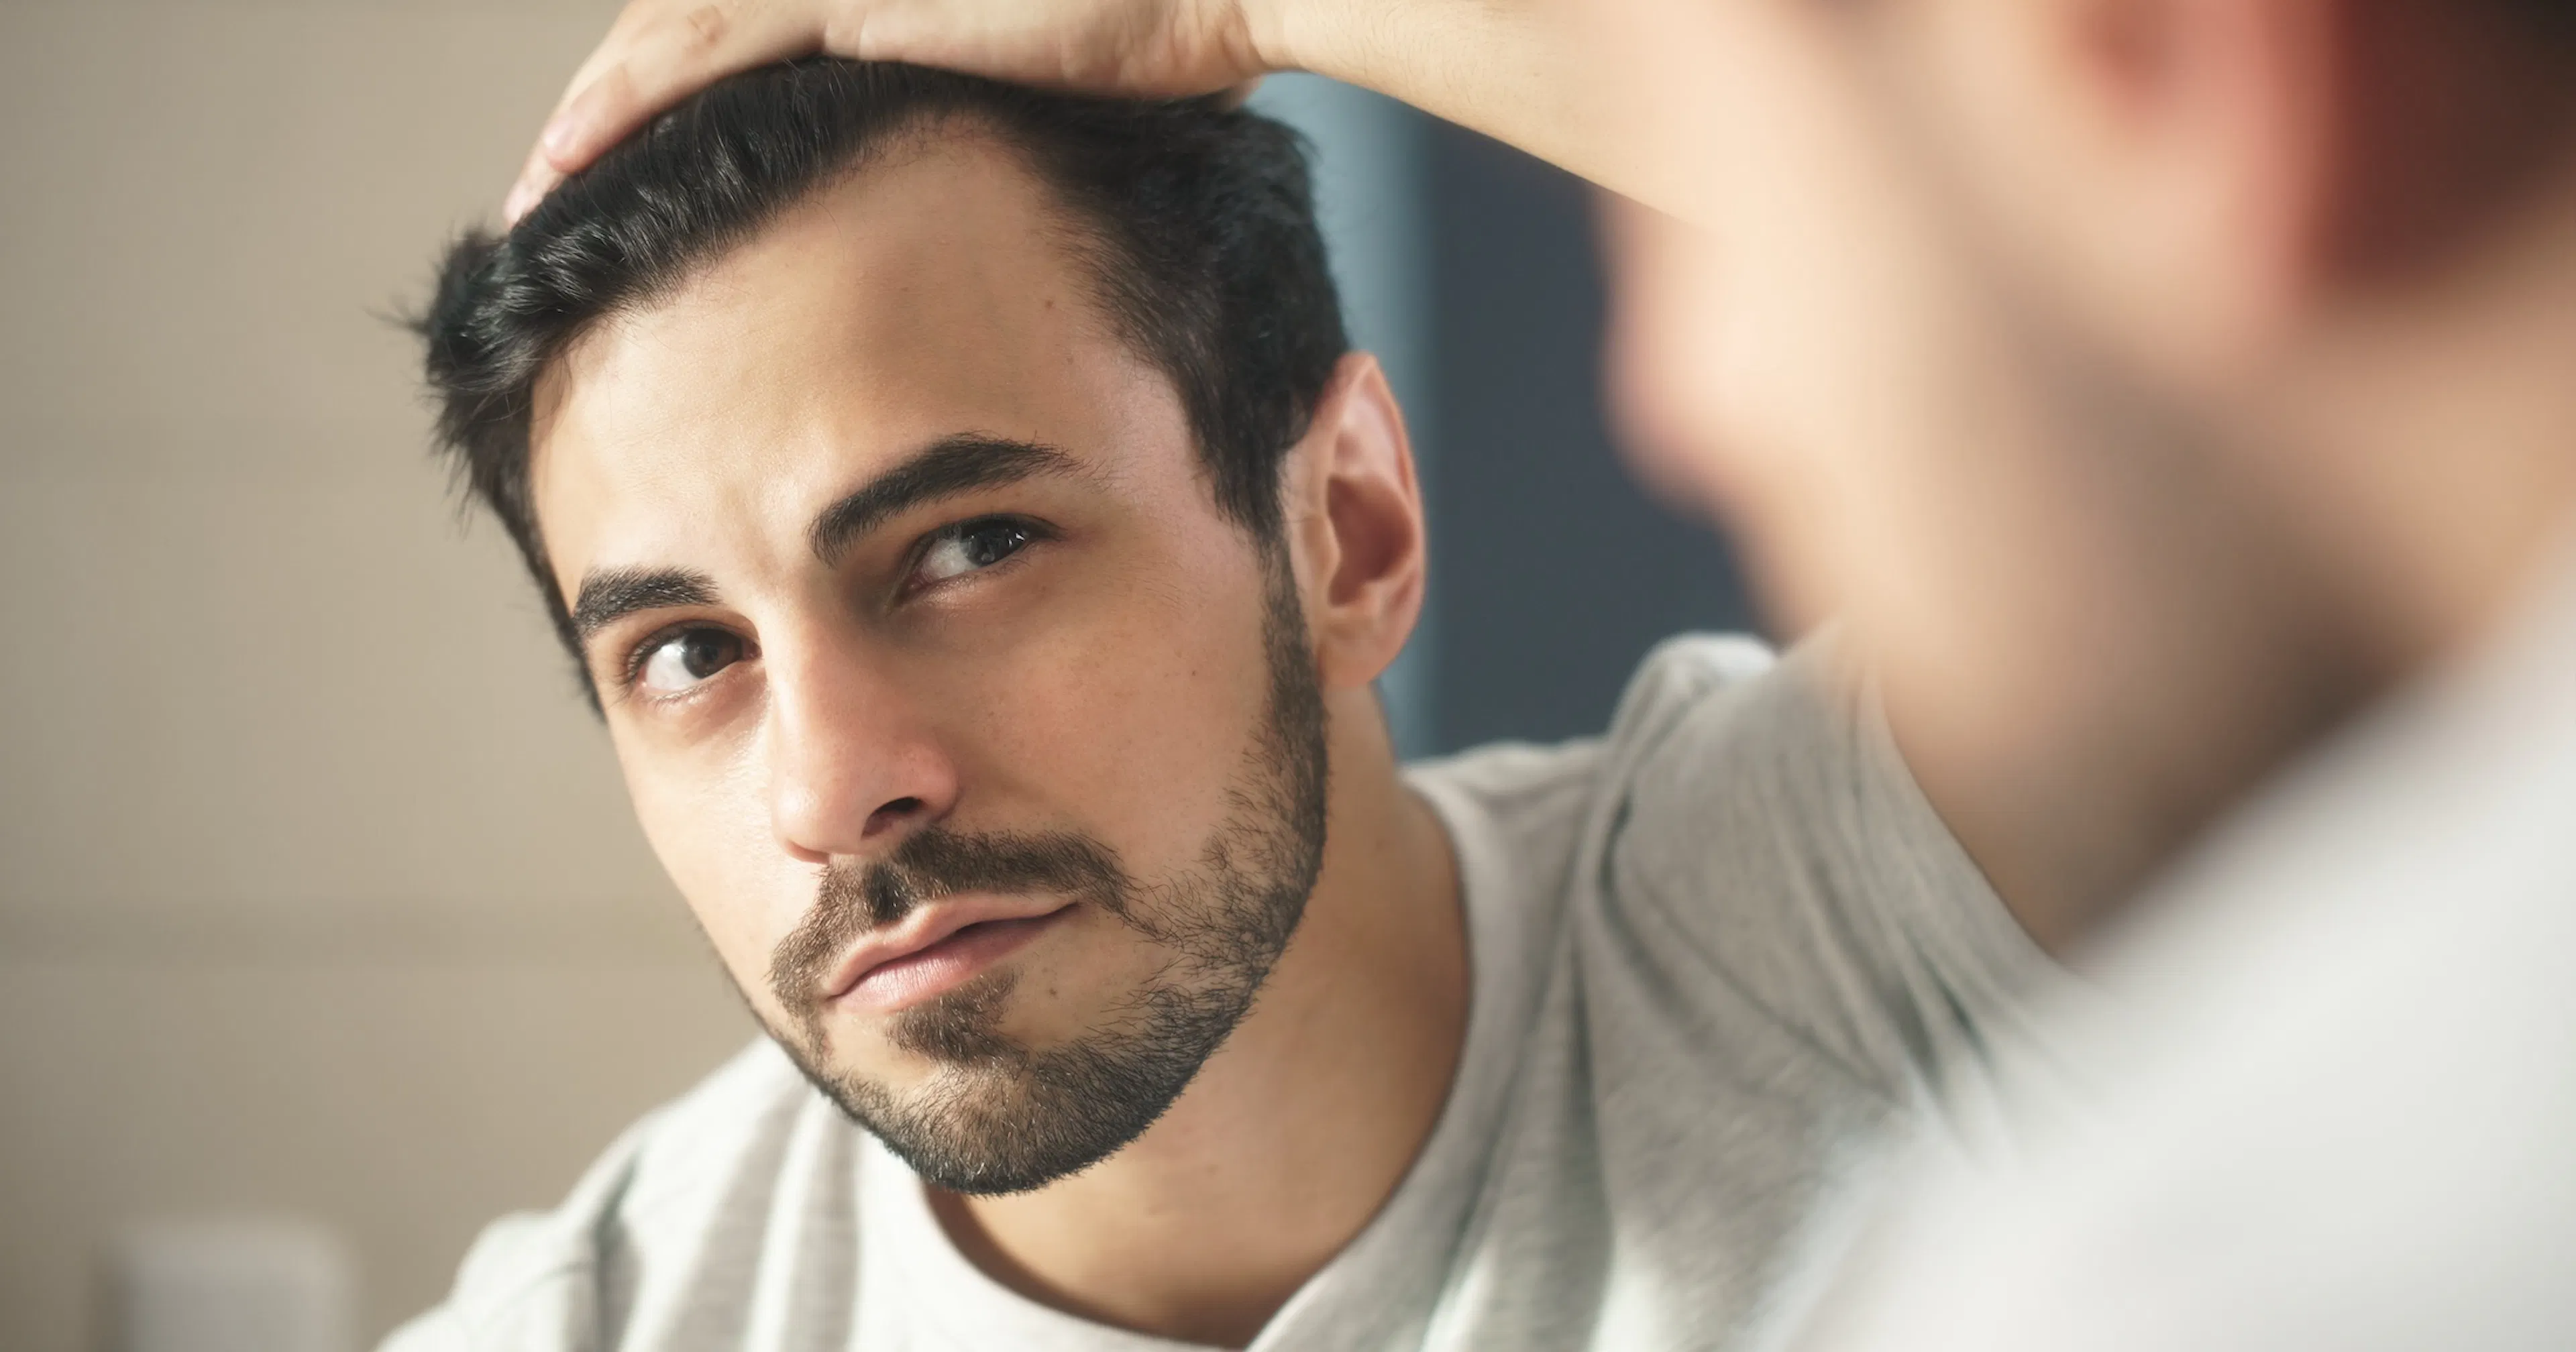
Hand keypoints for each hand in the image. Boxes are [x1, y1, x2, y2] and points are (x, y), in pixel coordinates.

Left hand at [505, 0, 1272, 220]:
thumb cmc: (1175, 40)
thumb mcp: (1057, 93)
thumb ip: (991, 118)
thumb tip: (989, 199)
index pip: (742, 33)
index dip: (671, 100)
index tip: (630, 177)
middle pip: (684, 28)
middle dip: (607, 110)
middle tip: (549, 191)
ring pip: (670, 35)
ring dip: (592, 117)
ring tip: (535, 193)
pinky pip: (704, 54)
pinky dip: (629, 108)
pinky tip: (571, 160)